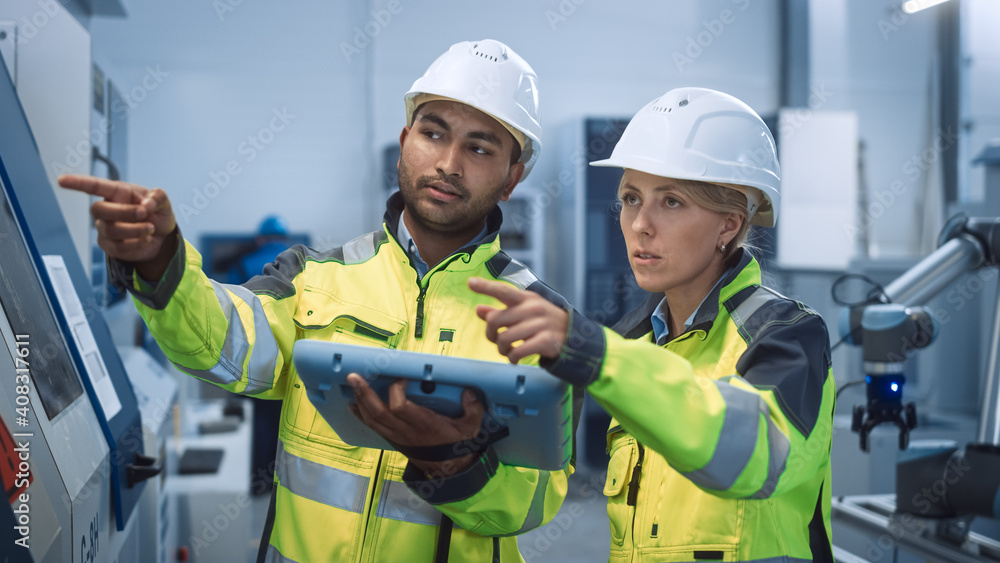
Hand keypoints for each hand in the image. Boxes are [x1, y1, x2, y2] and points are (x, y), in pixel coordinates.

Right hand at [57, 174, 176, 279]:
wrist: (162, 237)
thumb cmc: (157, 214)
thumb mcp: (164, 202)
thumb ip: (158, 197)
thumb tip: (146, 203)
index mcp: (117, 193)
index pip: (94, 186)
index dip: (77, 183)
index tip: (61, 180)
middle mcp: (106, 210)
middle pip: (99, 209)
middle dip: (123, 212)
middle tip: (144, 213)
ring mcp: (105, 228)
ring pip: (110, 230)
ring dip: (134, 230)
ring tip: (151, 229)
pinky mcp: (109, 245)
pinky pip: (117, 246)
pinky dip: (136, 243)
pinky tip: (147, 239)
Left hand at [347, 373, 483, 475]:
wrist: (449, 469)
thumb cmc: (457, 446)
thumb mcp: (471, 428)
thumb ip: (473, 408)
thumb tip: (470, 391)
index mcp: (424, 424)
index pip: (400, 407)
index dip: (396, 390)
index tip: (400, 377)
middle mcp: (407, 431)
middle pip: (379, 412)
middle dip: (364, 394)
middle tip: (354, 377)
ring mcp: (397, 436)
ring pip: (373, 419)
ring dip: (360, 401)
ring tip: (353, 384)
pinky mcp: (394, 439)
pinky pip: (373, 427)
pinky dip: (361, 415)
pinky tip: (354, 404)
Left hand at [468, 277, 567, 363]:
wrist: (574, 336)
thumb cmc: (543, 323)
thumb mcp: (524, 312)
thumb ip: (501, 311)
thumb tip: (479, 309)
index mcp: (526, 298)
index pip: (503, 290)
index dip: (486, 286)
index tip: (470, 282)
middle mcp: (532, 308)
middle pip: (496, 320)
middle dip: (490, 334)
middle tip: (495, 340)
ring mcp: (540, 324)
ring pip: (505, 338)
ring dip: (501, 349)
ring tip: (507, 351)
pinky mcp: (545, 341)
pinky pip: (518, 351)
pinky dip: (512, 358)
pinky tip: (514, 358)